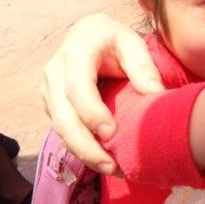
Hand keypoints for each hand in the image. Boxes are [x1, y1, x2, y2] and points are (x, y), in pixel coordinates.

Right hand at [41, 13, 162, 173]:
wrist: (87, 34)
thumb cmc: (113, 40)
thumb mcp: (132, 42)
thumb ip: (143, 66)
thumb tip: (156, 94)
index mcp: (76, 53)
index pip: (78, 88)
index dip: (92, 113)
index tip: (111, 134)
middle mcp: (54, 73)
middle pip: (64, 116)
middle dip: (86, 145)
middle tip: (112, 166)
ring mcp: (48, 90)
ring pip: (60, 128)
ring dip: (83, 152)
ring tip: (112, 168)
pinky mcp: (51, 104)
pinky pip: (62, 130)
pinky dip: (80, 147)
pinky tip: (101, 159)